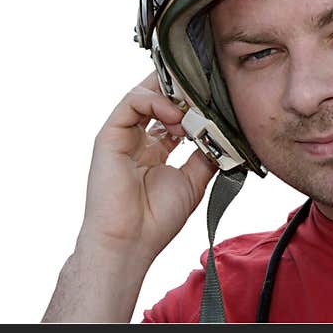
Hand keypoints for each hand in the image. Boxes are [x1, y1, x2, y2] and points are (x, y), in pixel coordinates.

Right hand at [78, 72, 218, 268]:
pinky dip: (156, 101)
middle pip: (158, 98)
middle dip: (182, 91)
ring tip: (192, 109)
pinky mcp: (109, 135)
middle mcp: (139, 139)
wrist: (131, 242)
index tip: (215, 104)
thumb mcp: (194, 180)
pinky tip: (176, 114)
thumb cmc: (157, 219)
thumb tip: (223, 131)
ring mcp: (123, 136)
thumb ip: (206, 153)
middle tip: (205, 92)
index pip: (173, 113)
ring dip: (172, 95)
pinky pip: (131, 102)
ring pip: (144, 93)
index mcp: (156, 149)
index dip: (193, 105)